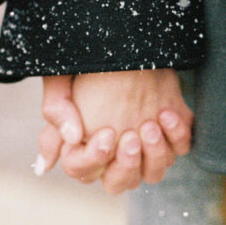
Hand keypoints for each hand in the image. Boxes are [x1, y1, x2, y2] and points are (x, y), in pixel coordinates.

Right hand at [35, 70, 192, 193]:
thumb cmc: (90, 64)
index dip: (95, 158)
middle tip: (131, 137)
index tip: (107, 133)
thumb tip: (45, 165)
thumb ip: (54, 117)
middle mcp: (115, 155)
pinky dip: (177, 136)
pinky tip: (168, 113)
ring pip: (154, 173)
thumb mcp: (62, 82)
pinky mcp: (172, 134)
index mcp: (85, 147)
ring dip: (154, 153)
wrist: (127, 41)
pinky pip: (180, 148)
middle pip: (120, 183)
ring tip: (151, 125)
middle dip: (128, 164)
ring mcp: (146, 148)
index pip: (84, 171)